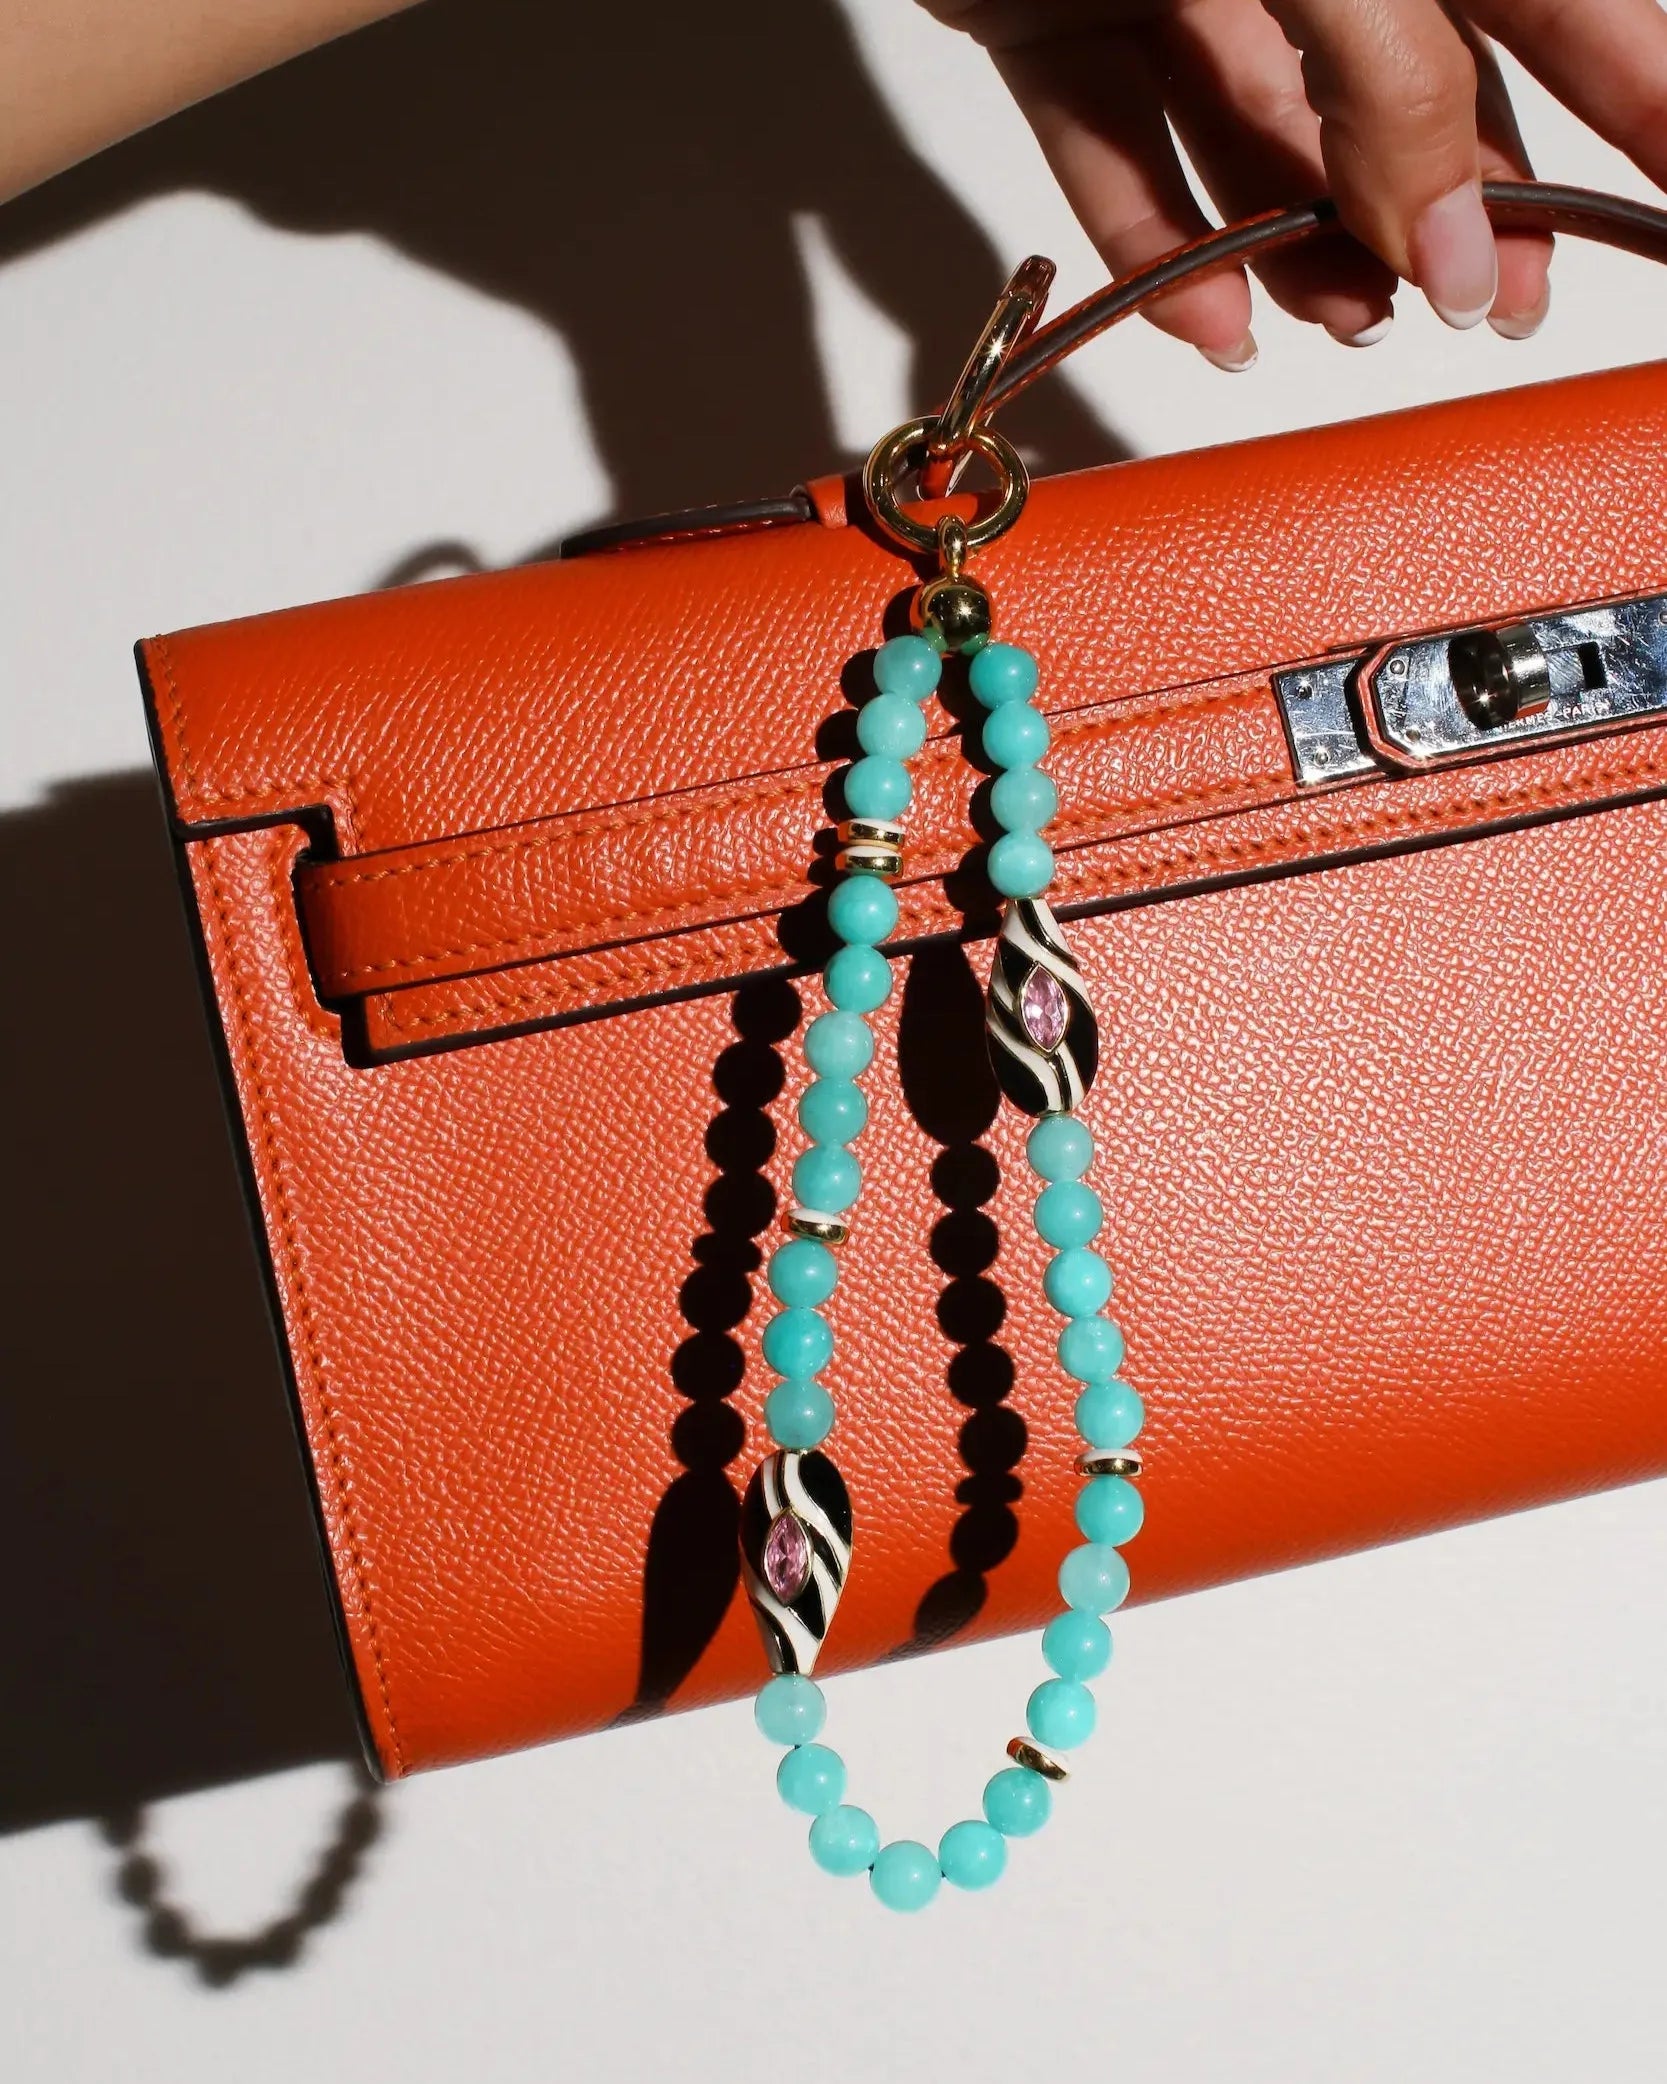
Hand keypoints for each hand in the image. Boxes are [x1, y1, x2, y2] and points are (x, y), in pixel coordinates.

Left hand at [923, 0, 1666, 362]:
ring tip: (1350, 323)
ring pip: (1262, 132)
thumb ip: (1398, 82)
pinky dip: (1156, 239)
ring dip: (1307, 245)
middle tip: (1498, 305)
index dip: (1634, 93)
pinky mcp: (1050, 13)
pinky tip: (1212, 320)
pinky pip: (1115, 143)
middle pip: (1409, 84)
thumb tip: (1453, 240)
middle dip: (1456, 204)